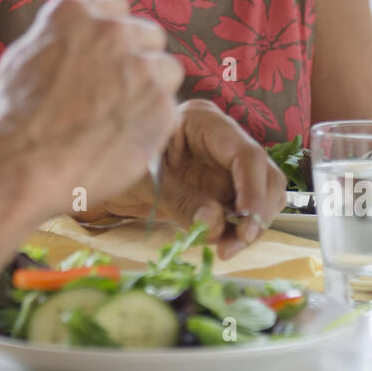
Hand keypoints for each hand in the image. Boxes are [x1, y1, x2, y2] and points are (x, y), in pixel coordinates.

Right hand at [0, 0, 183, 207]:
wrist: (25, 164)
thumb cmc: (13, 118)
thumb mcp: (22, 58)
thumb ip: (58, 40)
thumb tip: (71, 42)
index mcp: (75, 12)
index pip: (115, 6)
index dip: (113, 33)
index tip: (109, 53)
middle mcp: (113, 31)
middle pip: (148, 34)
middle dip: (139, 57)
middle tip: (119, 87)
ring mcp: (142, 68)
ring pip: (166, 70)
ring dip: (151, 88)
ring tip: (124, 116)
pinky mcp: (161, 106)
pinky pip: (168, 109)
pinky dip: (152, 124)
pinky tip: (125, 140)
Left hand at [81, 100, 286, 259]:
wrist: (106, 173)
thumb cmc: (117, 162)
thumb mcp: (143, 180)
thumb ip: (180, 201)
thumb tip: (217, 224)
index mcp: (204, 122)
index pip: (246, 154)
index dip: (253, 191)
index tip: (246, 226)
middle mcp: (224, 140)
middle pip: (265, 174)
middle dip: (257, 213)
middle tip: (236, 244)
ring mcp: (227, 165)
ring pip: (264, 195)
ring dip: (251, 226)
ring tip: (225, 248)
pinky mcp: (225, 188)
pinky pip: (246, 211)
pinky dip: (239, 231)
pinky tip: (220, 243)